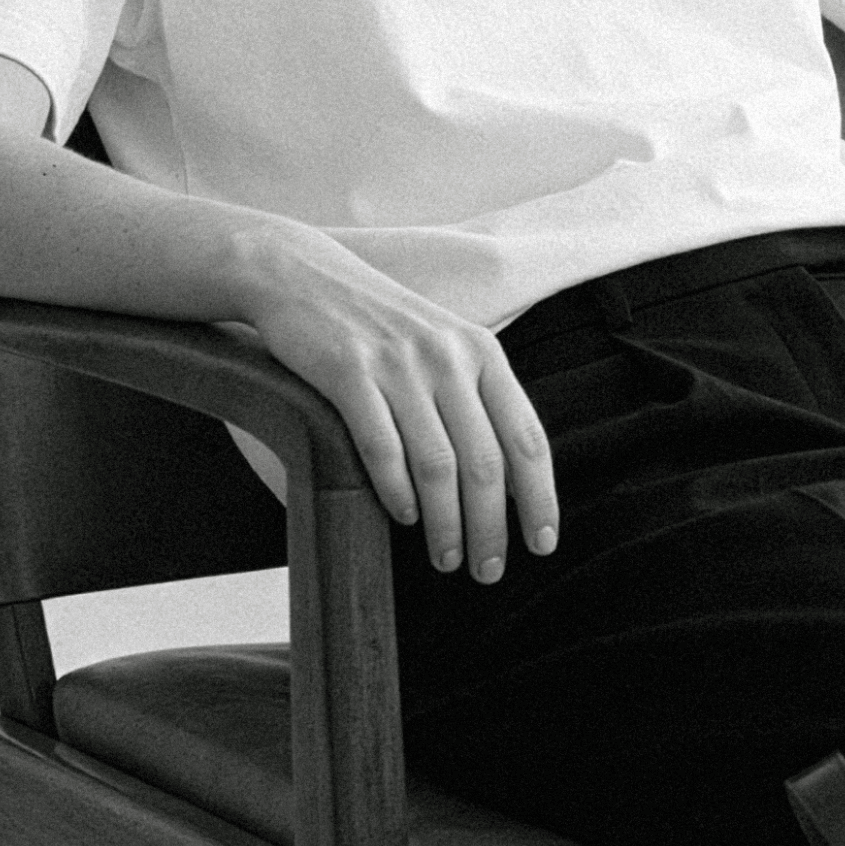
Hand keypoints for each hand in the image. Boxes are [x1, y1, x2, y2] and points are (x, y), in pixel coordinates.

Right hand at [243, 230, 558, 583]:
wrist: (302, 274)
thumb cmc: (377, 322)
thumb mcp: (441, 344)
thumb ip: (475, 397)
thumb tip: (506, 478)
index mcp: (481, 352)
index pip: (526, 437)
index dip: (540, 497)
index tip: (542, 542)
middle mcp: (447, 356)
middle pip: (486, 462)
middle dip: (492, 527)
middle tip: (487, 570)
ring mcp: (398, 364)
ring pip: (438, 465)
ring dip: (446, 524)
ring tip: (446, 558)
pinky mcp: (348, 372)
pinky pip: (381, 447)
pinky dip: (396, 491)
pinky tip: (403, 517)